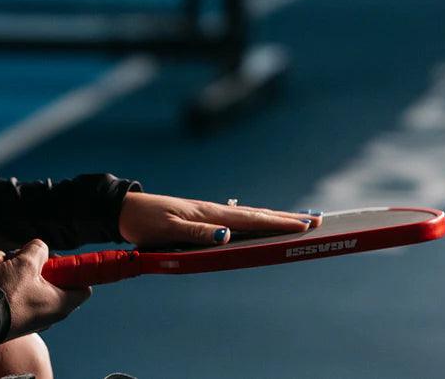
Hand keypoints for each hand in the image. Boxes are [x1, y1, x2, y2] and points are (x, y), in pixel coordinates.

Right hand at [0, 239, 91, 340]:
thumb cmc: (8, 295)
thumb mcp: (26, 263)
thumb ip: (38, 250)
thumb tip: (39, 249)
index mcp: (60, 302)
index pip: (84, 287)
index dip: (73, 269)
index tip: (57, 258)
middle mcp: (47, 310)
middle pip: (50, 276)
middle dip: (31, 260)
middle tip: (19, 254)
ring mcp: (29, 311)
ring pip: (26, 278)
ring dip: (10, 263)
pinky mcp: (11, 311)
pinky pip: (11, 287)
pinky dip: (0, 274)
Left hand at [118, 191, 322, 247]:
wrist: (126, 210)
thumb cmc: (145, 221)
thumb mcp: (168, 229)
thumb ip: (197, 233)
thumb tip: (228, 234)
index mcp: (210, 213)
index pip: (252, 219)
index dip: (280, 222)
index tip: (308, 223)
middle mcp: (213, 211)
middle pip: (257, 215)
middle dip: (287, 218)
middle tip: (318, 220)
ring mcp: (209, 213)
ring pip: (249, 216)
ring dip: (275, 217)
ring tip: (299, 220)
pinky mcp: (202, 218)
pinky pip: (236, 219)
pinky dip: (255, 220)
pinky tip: (260, 221)